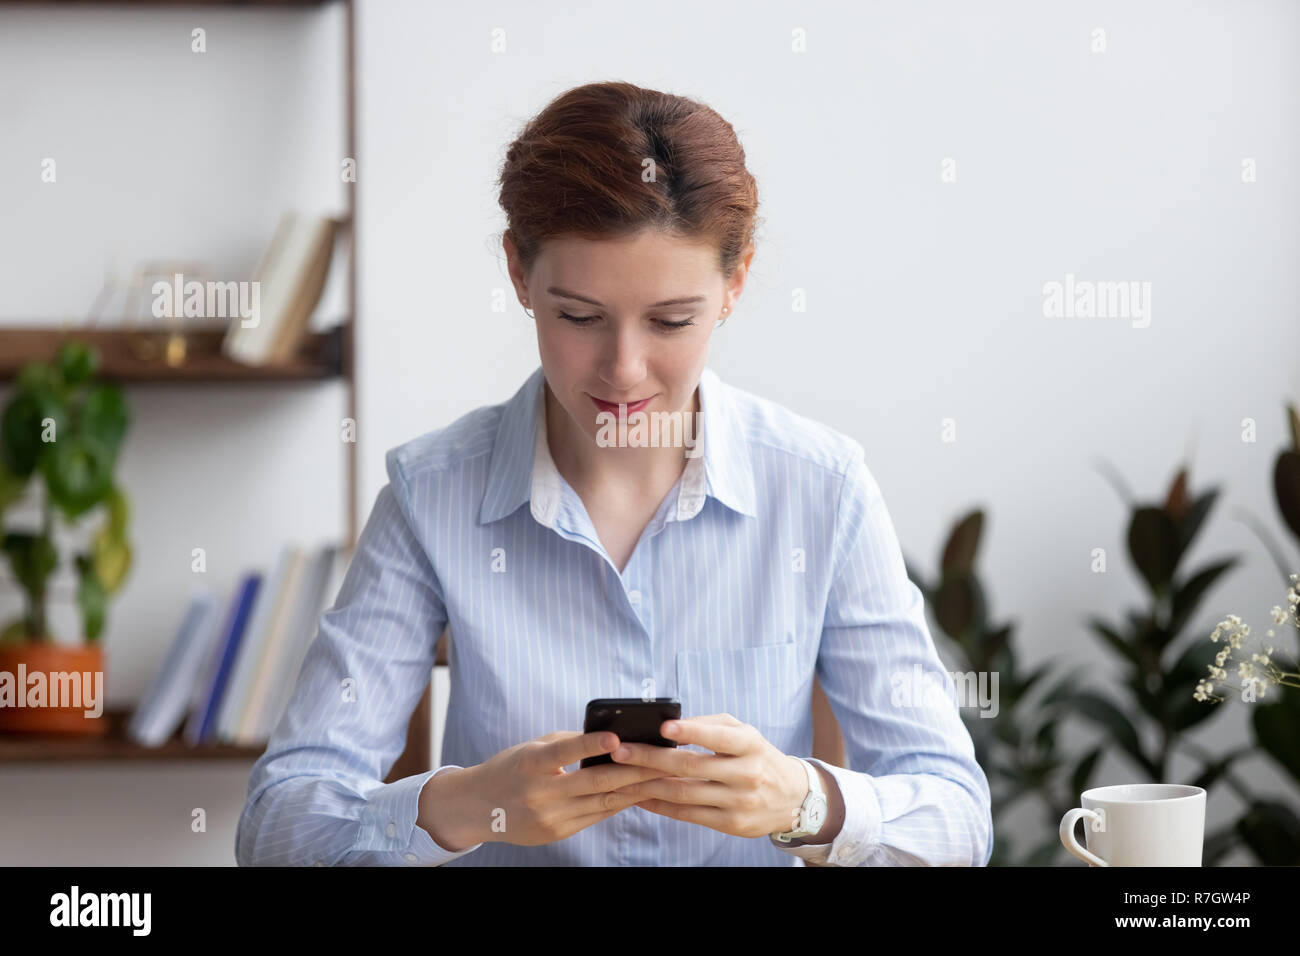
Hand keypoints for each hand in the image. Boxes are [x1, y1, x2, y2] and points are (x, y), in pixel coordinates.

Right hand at [423, 730, 672, 849]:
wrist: (478, 808)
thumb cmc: (510, 768)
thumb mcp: (531, 748)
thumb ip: (567, 744)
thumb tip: (609, 740)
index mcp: (530, 765)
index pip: (563, 753)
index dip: (590, 745)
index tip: (616, 737)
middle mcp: (540, 794)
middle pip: (594, 782)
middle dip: (632, 770)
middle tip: (662, 759)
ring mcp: (550, 818)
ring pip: (602, 802)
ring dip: (634, 789)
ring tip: (661, 776)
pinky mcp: (558, 833)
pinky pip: (595, 816)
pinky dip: (618, 802)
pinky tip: (638, 792)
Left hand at [608, 714, 810, 837]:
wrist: (791, 797)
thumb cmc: (757, 756)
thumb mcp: (744, 732)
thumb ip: (711, 725)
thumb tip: (672, 726)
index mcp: (750, 745)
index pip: (719, 737)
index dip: (691, 732)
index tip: (663, 728)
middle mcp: (747, 774)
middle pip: (691, 767)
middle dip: (651, 759)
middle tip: (621, 751)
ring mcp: (739, 802)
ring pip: (684, 794)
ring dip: (646, 786)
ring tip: (619, 776)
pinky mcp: (730, 824)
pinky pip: (687, 815)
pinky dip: (659, 806)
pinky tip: (640, 797)